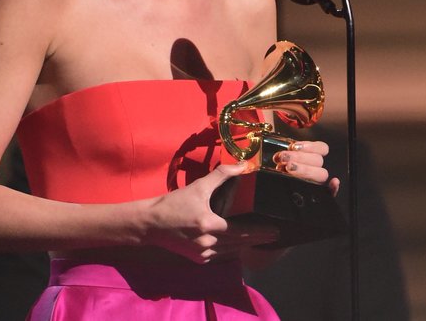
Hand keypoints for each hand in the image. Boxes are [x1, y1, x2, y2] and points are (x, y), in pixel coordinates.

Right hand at [144, 163, 278, 263]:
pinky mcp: (197, 259)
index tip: (275, 231)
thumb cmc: (173, 203)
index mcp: (209, 225)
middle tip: (275, 236)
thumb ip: (221, 175)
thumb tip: (243, 165)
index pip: (242, 231)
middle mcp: (208, 243)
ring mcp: (203, 254)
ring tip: (260, 239)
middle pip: (240, 243)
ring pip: (231, 251)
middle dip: (258, 239)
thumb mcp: (198, 187)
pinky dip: (231, 250)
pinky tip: (238, 245)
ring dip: (245, 245)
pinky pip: (220, 255)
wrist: (150, 224)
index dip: (260, 232)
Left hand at [273, 140, 340, 194]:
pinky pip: (332, 192)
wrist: (268, 185)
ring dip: (304, 169)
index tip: (293, 146)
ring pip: (321, 173)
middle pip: (317, 160)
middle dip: (299, 157)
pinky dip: (333, 188)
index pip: (322, 148)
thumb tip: (288, 145)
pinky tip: (333, 183)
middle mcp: (315, 168)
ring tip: (286, 167)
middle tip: (283, 157)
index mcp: (309, 156)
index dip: (309, 146)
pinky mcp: (318, 194)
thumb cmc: (275, 168)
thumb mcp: (279, 156)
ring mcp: (316, 181)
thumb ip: (285, 150)